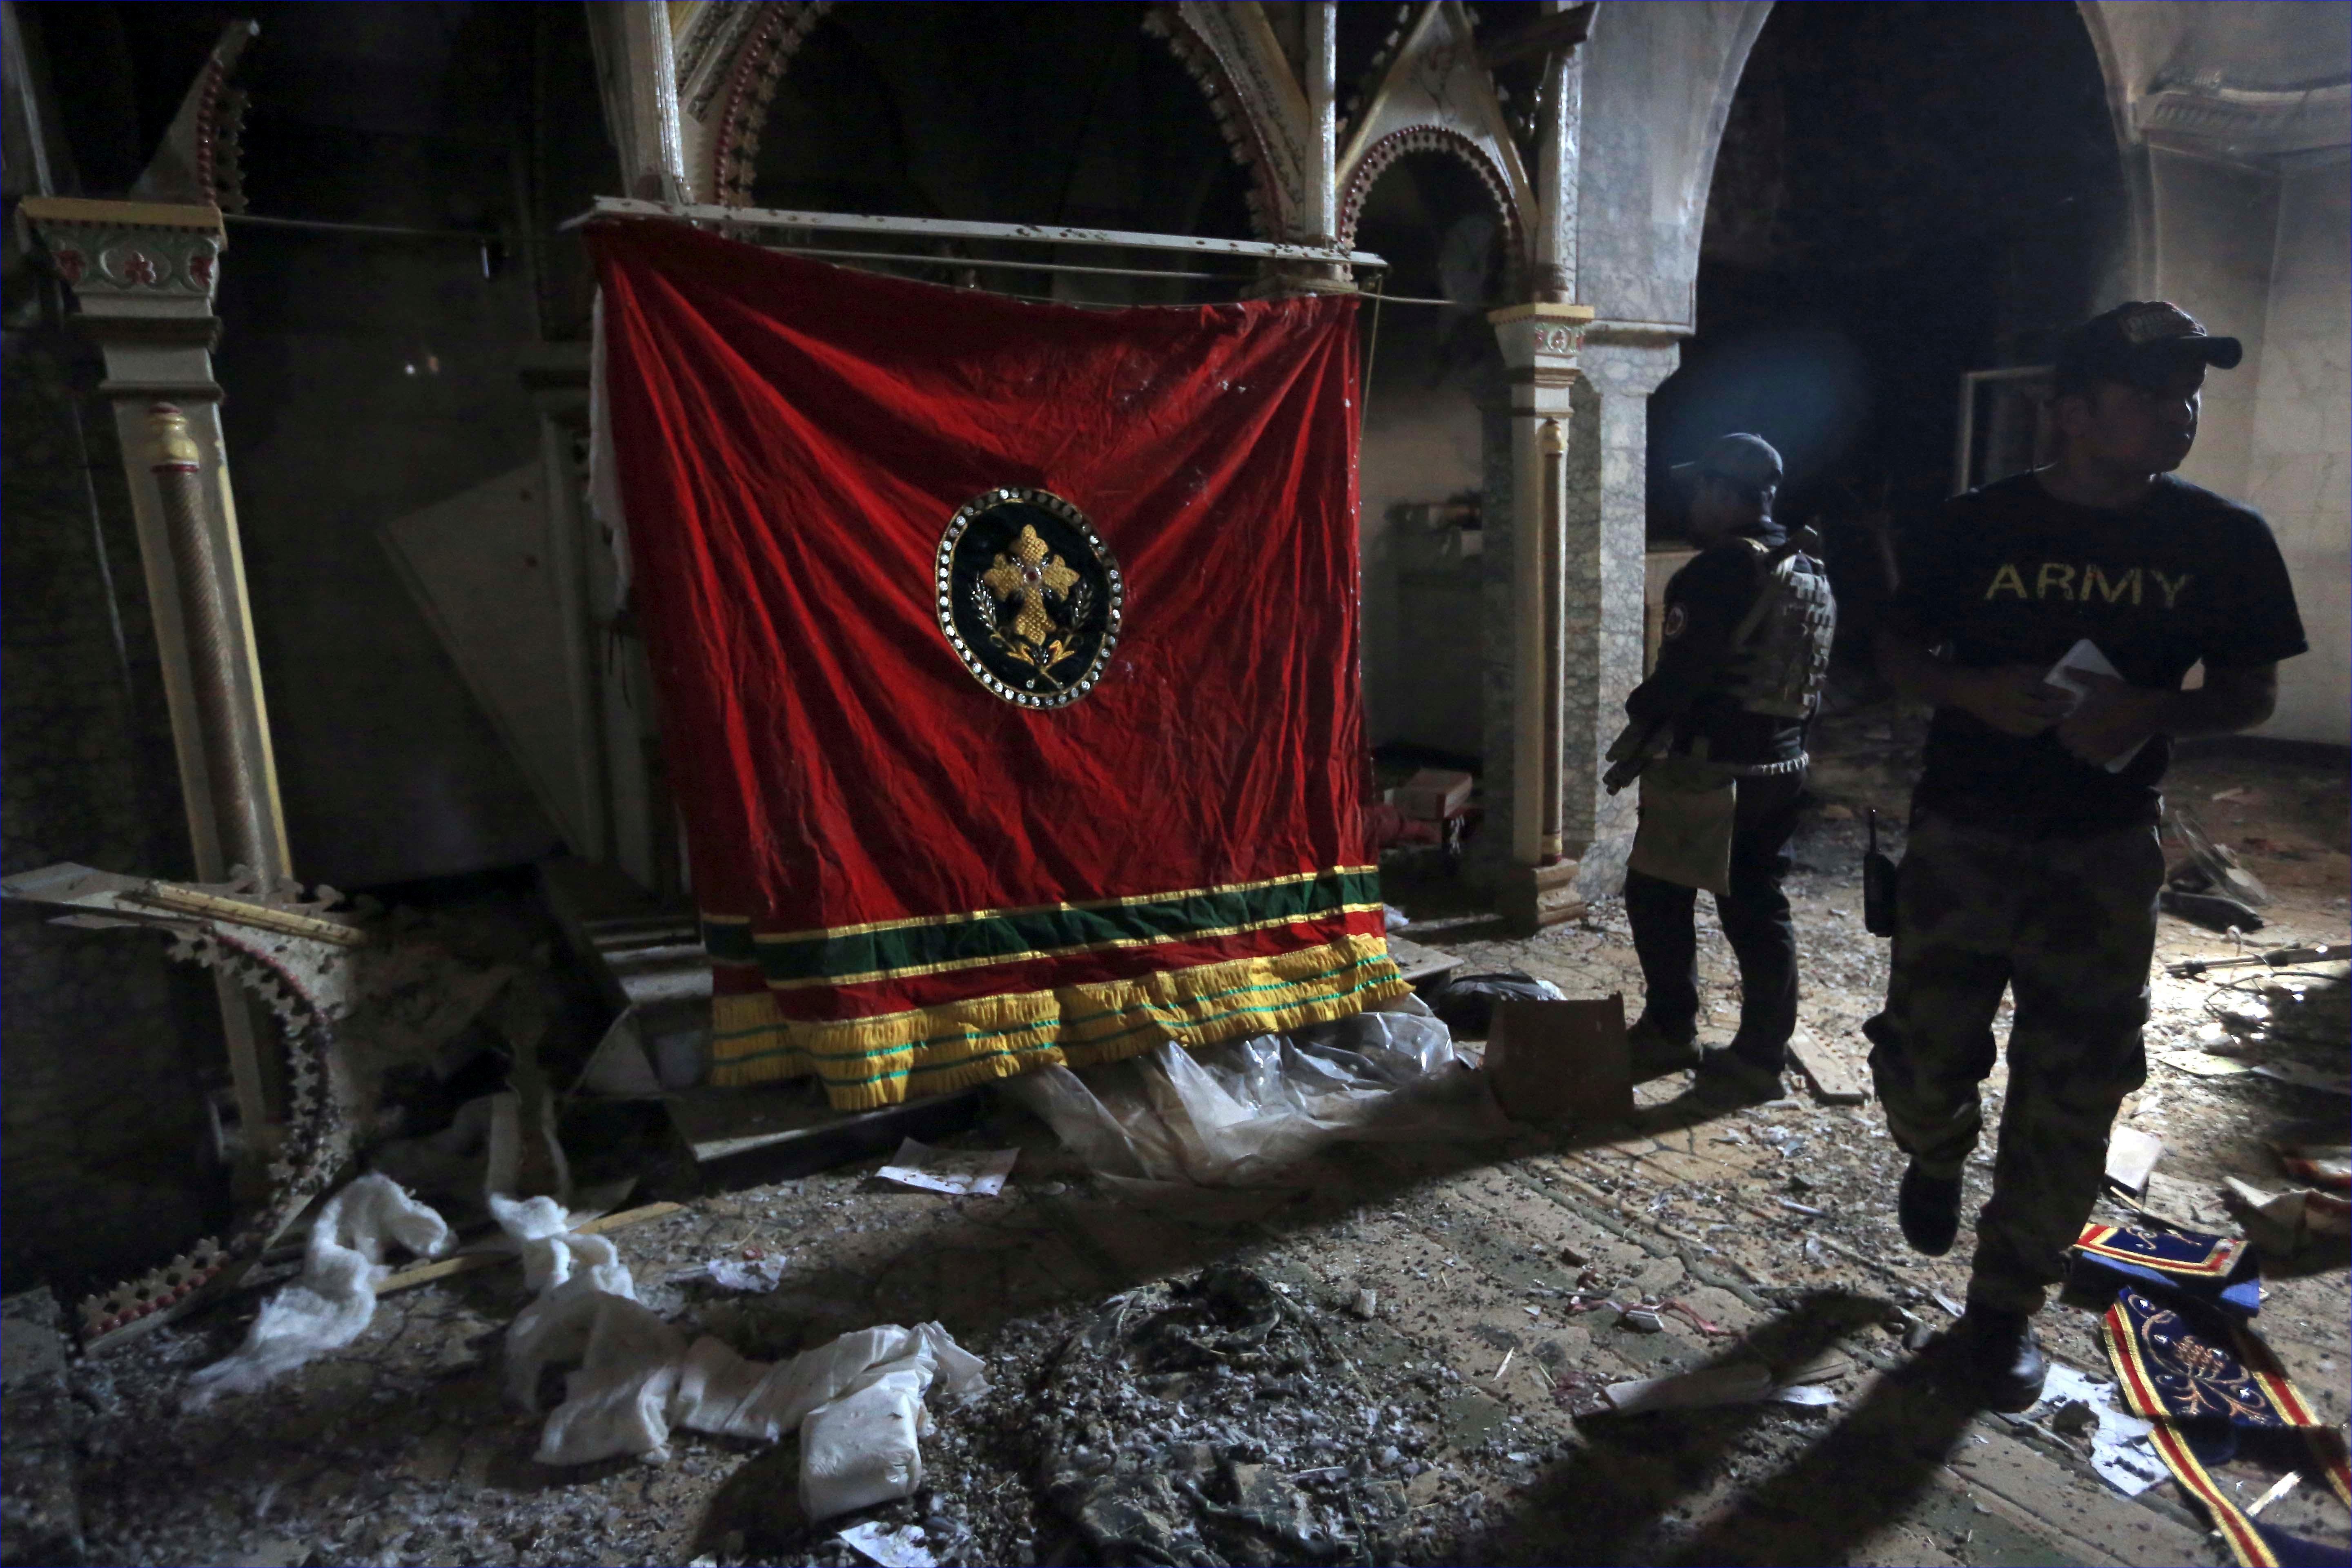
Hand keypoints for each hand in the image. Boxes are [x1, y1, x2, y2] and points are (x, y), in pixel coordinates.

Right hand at [1948, 665, 2072, 736]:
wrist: (1971, 691)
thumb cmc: (1997, 676)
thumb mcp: (2017, 669)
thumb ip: (2037, 672)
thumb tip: (2060, 673)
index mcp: (2013, 682)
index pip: (2039, 688)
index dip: (2057, 693)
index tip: (2072, 695)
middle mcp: (2009, 700)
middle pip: (2037, 708)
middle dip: (2057, 709)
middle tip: (2071, 708)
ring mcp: (2005, 716)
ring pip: (2032, 724)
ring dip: (2049, 722)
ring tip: (2061, 718)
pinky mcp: (2002, 726)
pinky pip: (2023, 732)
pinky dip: (2037, 730)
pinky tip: (2044, 725)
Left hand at [2054, 672, 2170, 765]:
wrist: (2150, 711)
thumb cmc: (2125, 695)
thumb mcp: (2103, 682)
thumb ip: (2082, 677)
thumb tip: (2064, 669)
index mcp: (2080, 721)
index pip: (2060, 733)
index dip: (2063, 728)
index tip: (2070, 723)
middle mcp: (2086, 738)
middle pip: (2068, 745)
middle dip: (2071, 739)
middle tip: (2079, 731)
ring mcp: (2098, 748)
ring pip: (2079, 756)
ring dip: (2080, 749)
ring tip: (2087, 739)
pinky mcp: (2111, 755)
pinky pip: (2094, 763)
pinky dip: (2093, 758)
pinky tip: (2097, 748)